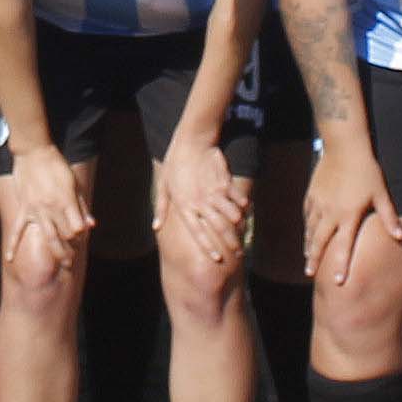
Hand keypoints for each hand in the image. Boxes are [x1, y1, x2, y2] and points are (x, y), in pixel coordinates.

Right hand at [3, 143, 92, 277]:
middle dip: (71, 250)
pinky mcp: (24, 209)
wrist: (33, 153)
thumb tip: (90, 224)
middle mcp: (52, 209)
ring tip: (64, 264)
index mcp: (66, 201)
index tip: (82, 236)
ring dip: (56, 252)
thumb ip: (81, 205)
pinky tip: (10, 259)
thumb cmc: (56, 166)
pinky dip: (12, 245)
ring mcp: (36, 210)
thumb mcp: (73, 183)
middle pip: (64, 236)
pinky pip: (17, 230)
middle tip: (73, 260)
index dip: (82, 235)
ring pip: (48, 237)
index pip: (77, 228)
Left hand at [152, 135, 248, 264]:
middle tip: (238, 254)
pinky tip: (246, 213)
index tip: (218, 259)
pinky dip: (243, 206)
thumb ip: (161, 208)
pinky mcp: (223, 182)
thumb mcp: (163, 185)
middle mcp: (200, 202)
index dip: (208, 246)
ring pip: (230, 214)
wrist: (191, 141)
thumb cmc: (174, 164)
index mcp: (185, 205)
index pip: (198, 232)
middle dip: (229, 242)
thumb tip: (155, 227)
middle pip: (218, 227)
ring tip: (244, 237)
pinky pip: (236, 198)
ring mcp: (213, 192)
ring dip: (238, 227)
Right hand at [301, 140, 401, 286]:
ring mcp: (318, 204)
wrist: (344, 147)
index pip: (344, 246)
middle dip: (314, 259)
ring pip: (310, 230)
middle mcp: (330, 213)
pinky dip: (306, 227)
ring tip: (307, 258)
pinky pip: (307, 215)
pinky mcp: (311, 195)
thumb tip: (400, 238)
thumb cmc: (366, 171)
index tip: (338, 281)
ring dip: (309, 245)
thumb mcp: (381, 194)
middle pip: (319, 242)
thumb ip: (388, 217)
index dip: (341, 265)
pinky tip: (307, 233)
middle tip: (310, 274)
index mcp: (348, 215)